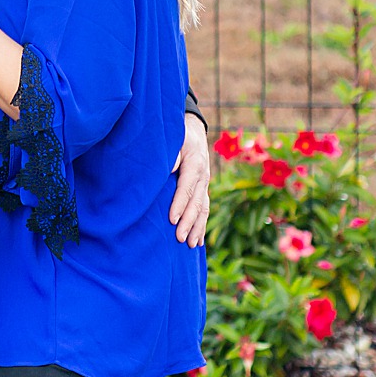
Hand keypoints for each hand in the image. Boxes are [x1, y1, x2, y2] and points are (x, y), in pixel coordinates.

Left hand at [169, 113, 209, 246]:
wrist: (193, 131)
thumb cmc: (177, 135)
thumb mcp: (174, 138)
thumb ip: (172, 153)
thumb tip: (170, 169)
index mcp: (195, 163)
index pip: (186, 187)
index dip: (180, 204)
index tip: (172, 219)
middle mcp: (203, 176)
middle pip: (197, 202)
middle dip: (188, 222)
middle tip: (179, 238)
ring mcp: (204, 184)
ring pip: (203, 209)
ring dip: (197, 228)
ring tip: (190, 245)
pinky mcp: (203, 190)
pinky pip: (204, 209)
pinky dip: (201, 225)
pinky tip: (198, 242)